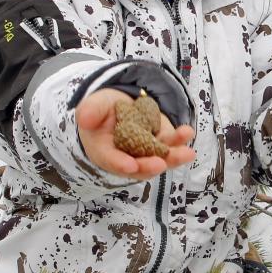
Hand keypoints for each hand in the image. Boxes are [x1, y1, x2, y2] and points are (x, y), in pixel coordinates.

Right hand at [76, 88, 195, 180]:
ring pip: (159, 159)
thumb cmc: (101, 110)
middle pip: (139, 166)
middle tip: (161, 164)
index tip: (131, 165)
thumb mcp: (93, 106)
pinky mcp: (160, 143)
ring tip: (187, 152)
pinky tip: (187, 132)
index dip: (120, 164)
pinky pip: (170, 145)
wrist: (118, 106)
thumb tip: (84, 117)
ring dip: (173, 157)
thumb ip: (90, 111)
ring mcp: (145, 152)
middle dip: (150, 166)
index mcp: (104, 151)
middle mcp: (126, 157)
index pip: (111, 160)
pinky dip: (180, 141)